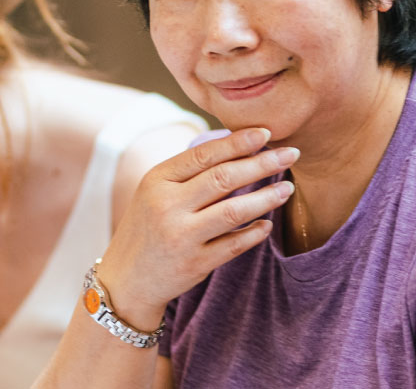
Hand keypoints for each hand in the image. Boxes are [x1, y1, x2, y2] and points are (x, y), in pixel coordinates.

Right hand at [96, 127, 296, 327]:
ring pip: (233, 210)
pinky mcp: (194, 264)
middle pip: (224, 178)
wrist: (125, 281)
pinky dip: (254, 233)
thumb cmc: (148, 228)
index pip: (204, 154)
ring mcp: (181, 237)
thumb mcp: (155, 192)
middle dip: (262, 163)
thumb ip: (188, 172)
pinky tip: (268, 224)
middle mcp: (167, 206)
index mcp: (157, 180)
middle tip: (290, 154)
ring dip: (266, 197)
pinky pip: (234, 244)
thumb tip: (237, 145)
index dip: (239, 142)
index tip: (266, 133)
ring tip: (288, 189)